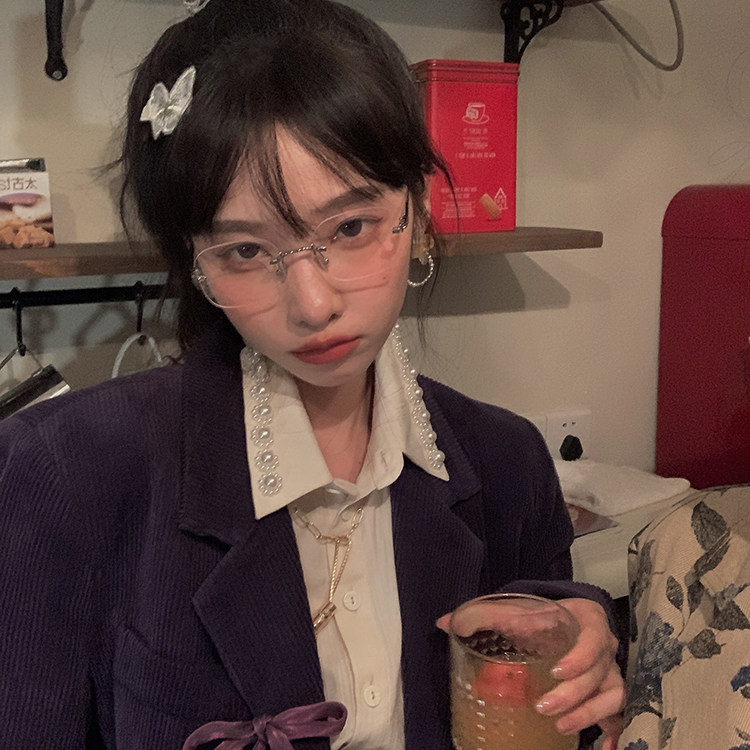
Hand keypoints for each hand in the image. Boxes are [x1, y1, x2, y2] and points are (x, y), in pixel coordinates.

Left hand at [436, 597, 624, 748]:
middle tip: (544, 706)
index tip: (556, 671)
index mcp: (587, 621)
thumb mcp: (517, 610)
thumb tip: (444, 622)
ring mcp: (608, 673)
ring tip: (561, 726)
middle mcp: (604, 648)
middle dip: (574, 694)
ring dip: (589, 713)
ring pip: (612, 696)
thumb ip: (484, 614)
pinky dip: (616, 733)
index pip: (594, 639)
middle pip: (600, 674)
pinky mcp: (606, 693)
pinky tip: (605, 748)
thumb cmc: (540, 616)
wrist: (559, 619)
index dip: (580, 657)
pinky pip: (619, 715)